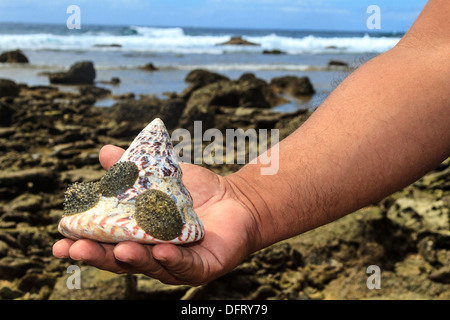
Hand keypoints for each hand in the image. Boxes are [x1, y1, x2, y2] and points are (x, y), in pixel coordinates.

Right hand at [53, 145, 259, 284]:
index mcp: (140, 238)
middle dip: (100, 256)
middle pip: (123, 261)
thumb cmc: (196, 193)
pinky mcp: (203, 267)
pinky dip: (172, 259)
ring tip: (120, 248)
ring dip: (134, 259)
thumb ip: (133, 169)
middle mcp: (154, 256)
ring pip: (152, 266)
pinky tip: (160, 249)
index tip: (58, 243)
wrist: (237, 199)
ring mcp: (178, 264)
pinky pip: (186, 266)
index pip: (107, 245)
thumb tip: (105, 151)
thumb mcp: (160, 178)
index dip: (84, 245)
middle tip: (76, 250)